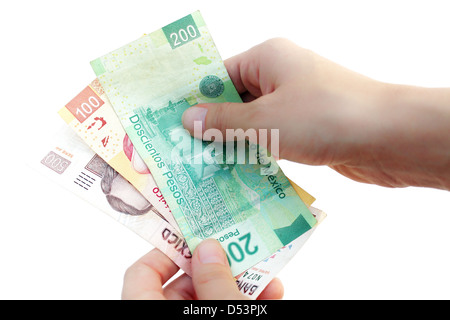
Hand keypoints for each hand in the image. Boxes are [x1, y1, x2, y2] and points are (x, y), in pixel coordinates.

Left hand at [122, 239, 283, 299]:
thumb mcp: (220, 311)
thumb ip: (214, 282)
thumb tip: (210, 248)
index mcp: (149, 309)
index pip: (142, 273)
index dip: (167, 250)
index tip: (197, 236)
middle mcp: (164, 317)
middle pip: (183, 284)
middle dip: (217, 265)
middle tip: (239, 249)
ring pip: (209, 298)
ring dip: (239, 283)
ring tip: (264, 268)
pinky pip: (225, 311)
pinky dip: (246, 302)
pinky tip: (272, 293)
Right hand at [182, 38, 449, 189]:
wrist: (389, 137)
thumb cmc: (325, 117)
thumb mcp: (265, 121)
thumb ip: (223, 121)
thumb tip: (187, 119)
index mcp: (267, 58)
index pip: (217, 75)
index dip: (193, 99)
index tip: (168, 123)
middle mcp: (280, 75)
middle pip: (233, 99)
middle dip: (210, 126)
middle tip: (179, 152)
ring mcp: (295, 101)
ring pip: (252, 121)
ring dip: (231, 143)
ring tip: (200, 167)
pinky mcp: (306, 126)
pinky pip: (270, 137)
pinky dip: (254, 152)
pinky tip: (234, 173)